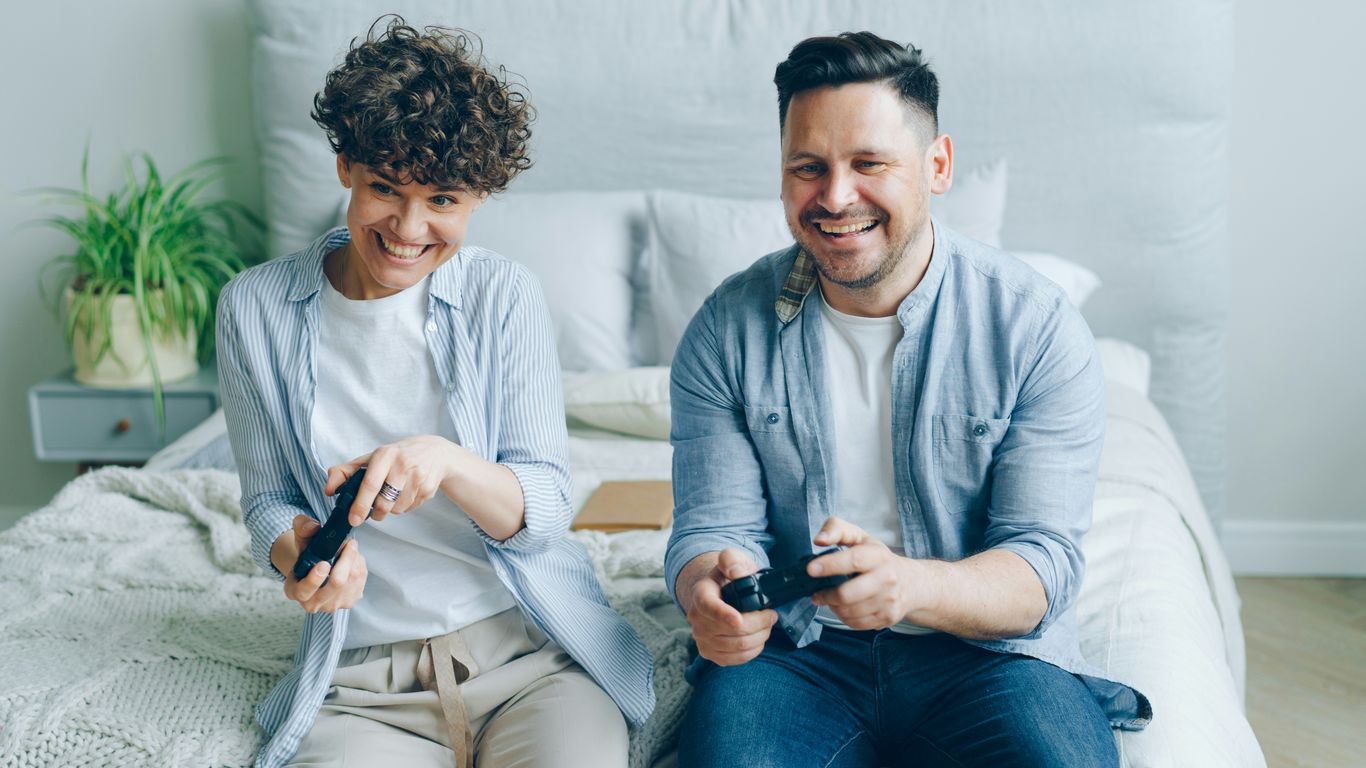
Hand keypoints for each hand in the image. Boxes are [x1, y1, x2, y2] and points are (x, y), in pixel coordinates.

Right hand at [270, 515, 367, 612]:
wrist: (319, 568)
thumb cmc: (309, 556)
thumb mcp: (302, 541)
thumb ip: (302, 529)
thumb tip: (312, 526)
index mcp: (295, 591)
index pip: (303, 591)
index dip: (314, 579)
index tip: (324, 563)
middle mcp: (313, 603)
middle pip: (336, 584)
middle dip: (346, 560)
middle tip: (349, 543)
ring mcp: (333, 605)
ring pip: (352, 580)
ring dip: (355, 560)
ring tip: (350, 549)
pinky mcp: (349, 601)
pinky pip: (361, 581)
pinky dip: (360, 566)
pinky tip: (354, 560)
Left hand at [325, 435, 457, 524]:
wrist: (435, 452)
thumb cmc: (397, 456)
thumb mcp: (372, 458)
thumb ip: (346, 472)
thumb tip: (328, 489)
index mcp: (385, 454)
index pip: (370, 484)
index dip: (360, 505)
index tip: (353, 520)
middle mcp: (403, 464)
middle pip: (384, 502)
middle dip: (376, 513)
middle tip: (374, 512)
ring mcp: (418, 477)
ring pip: (397, 509)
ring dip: (391, 510)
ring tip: (392, 497)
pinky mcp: (428, 488)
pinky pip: (410, 508)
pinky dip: (404, 506)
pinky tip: (406, 494)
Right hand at [684, 548, 777, 665]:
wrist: (719, 594)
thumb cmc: (728, 577)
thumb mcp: (732, 560)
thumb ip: (732, 560)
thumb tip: (735, 572)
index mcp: (701, 594)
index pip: (709, 607)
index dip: (724, 615)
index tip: (739, 620)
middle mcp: (696, 619)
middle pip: (732, 631)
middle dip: (759, 623)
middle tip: (771, 615)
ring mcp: (702, 639)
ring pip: (738, 647)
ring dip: (760, 637)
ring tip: (767, 624)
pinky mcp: (710, 654)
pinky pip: (736, 659)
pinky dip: (754, 649)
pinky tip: (758, 638)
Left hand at [807, 516, 916, 629]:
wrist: (912, 583)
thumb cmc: (879, 559)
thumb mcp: (861, 537)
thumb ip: (837, 529)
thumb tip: (819, 540)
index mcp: (879, 556)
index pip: (854, 560)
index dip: (829, 565)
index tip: (811, 569)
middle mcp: (887, 579)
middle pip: (847, 594)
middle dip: (826, 595)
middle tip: (817, 592)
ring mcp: (888, 601)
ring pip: (849, 611)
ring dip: (833, 606)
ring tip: (831, 599)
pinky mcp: (887, 618)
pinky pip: (856, 623)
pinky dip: (844, 617)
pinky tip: (844, 608)